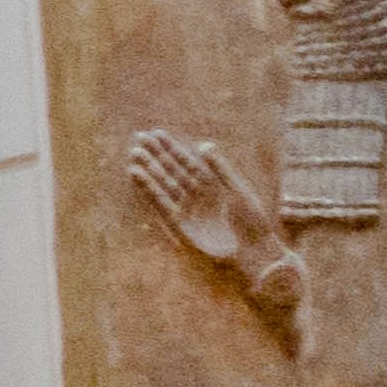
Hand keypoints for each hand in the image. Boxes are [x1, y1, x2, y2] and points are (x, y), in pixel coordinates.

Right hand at [125, 134, 275, 272]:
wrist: (252, 253)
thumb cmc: (251, 222)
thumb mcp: (238, 190)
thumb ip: (220, 169)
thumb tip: (204, 144)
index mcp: (212, 185)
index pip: (188, 161)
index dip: (173, 147)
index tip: (156, 132)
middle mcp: (197, 195)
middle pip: (172, 170)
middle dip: (156, 154)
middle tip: (139, 137)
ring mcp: (187, 209)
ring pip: (164, 183)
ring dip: (149, 169)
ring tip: (134, 152)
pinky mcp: (179, 224)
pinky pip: (160, 202)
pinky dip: (149, 189)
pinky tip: (137, 175)